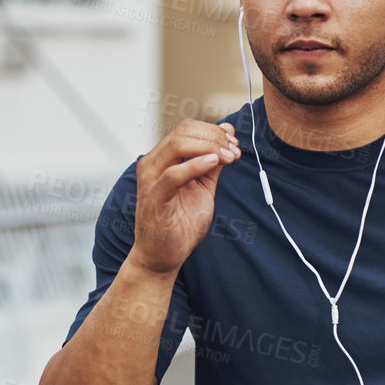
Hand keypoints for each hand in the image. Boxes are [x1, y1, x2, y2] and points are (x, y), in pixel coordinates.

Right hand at [130, 119, 240, 277]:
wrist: (163, 256)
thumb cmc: (180, 223)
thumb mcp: (204, 186)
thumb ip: (214, 160)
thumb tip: (227, 132)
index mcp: (162, 158)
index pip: (187, 129)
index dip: (213, 132)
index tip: (234, 144)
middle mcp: (152, 163)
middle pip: (183, 131)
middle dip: (214, 137)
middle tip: (234, 151)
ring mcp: (150, 179)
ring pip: (177, 145)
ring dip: (209, 147)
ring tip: (229, 157)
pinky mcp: (153, 197)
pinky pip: (173, 175)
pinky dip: (196, 165)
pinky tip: (214, 163)